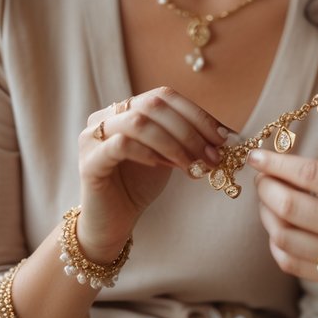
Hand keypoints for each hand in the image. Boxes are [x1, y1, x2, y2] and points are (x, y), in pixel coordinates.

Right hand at [77, 87, 228, 257]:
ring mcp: (92, 137)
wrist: (113, 222)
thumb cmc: (141, 185)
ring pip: (138, 122)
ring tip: (192, 165)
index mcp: (127, 109)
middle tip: (211, 155)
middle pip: (153, 105)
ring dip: (173, 142)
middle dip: (189, 130)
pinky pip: (120, 145)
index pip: (165, 96)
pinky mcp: (88, 162)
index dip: (196, 114)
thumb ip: (189, 138)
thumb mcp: (170, 155)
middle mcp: (106, 116)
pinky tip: (162, 166)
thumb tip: (229, 134)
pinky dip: (147, 152)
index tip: (223, 137)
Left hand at [248, 150, 317, 317]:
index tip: (258, 156)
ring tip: (267, 206)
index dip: (279, 164)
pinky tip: (281, 239)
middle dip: (267, 190)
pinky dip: (285, 252)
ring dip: (271, 221)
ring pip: (292, 240)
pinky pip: (306, 269)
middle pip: (293, 206)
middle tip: (260, 179)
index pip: (313, 175)